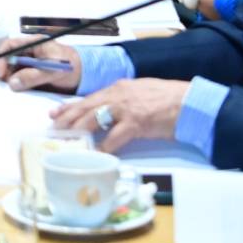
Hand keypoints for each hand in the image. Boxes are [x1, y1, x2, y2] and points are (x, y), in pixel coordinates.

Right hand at [0, 38, 82, 92]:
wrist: (86, 76)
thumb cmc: (73, 67)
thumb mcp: (54, 71)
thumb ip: (34, 76)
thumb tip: (13, 82)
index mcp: (35, 44)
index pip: (11, 45)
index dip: (2, 56)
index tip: (1, 71)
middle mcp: (30, 52)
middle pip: (9, 57)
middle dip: (5, 70)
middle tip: (7, 82)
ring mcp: (31, 63)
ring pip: (13, 68)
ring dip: (11, 78)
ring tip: (14, 87)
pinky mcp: (32, 74)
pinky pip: (20, 77)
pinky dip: (17, 83)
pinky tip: (19, 89)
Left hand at [50, 79, 190, 152]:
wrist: (190, 101)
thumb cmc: (168, 99)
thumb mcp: (139, 92)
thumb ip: (122, 99)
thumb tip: (108, 112)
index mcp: (117, 88)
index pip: (87, 98)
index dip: (69, 107)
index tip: (53, 114)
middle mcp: (117, 95)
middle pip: (84, 108)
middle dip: (66, 120)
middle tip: (52, 130)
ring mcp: (125, 108)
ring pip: (93, 119)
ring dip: (78, 132)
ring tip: (67, 143)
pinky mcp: (136, 122)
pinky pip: (115, 137)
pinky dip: (104, 146)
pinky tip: (96, 154)